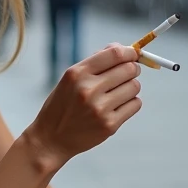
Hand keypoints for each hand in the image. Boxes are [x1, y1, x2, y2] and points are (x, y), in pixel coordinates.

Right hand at [25, 44, 141, 168]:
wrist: (51, 139)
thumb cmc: (63, 105)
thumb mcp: (70, 79)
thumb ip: (95, 62)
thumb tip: (123, 48)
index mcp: (77, 73)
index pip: (115, 54)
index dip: (130, 52)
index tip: (134, 54)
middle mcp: (88, 89)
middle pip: (128, 69)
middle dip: (132, 69)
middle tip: (128, 73)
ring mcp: (100, 108)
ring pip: (134, 87)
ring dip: (130, 87)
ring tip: (118, 92)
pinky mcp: (109, 125)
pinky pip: (135, 104)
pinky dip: (130, 103)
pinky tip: (118, 106)